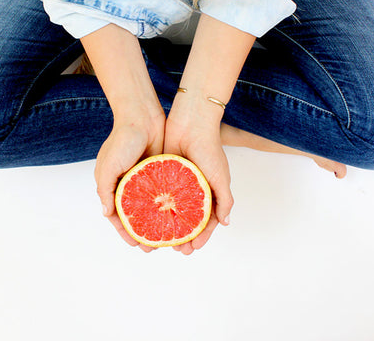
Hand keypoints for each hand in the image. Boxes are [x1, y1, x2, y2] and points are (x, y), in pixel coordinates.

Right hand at [95, 106, 164, 252]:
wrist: (142, 116)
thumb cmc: (122, 140)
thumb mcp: (108, 166)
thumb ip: (106, 190)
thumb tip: (108, 214)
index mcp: (114, 185)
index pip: (119, 215)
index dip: (126, 231)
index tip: (136, 244)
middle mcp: (131, 185)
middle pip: (138, 215)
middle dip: (145, 233)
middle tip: (155, 247)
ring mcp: (147, 179)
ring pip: (154, 208)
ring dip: (160, 223)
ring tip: (170, 237)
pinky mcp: (163, 172)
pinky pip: (167, 193)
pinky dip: (171, 206)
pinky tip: (178, 218)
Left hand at [163, 92, 233, 254]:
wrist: (190, 123)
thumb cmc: (209, 149)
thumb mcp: (221, 177)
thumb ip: (224, 200)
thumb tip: (225, 223)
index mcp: (209, 191)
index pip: (206, 220)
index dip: (201, 236)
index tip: (193, 248)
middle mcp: (192, 189)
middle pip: (187, 219)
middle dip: (183, 236)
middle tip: (177, 250)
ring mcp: (177, 183)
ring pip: (170, 210)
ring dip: (167, 226)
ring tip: (160, 241)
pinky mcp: (162, 174)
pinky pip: (157, 195)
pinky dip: (154, 208)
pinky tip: (148, 220)